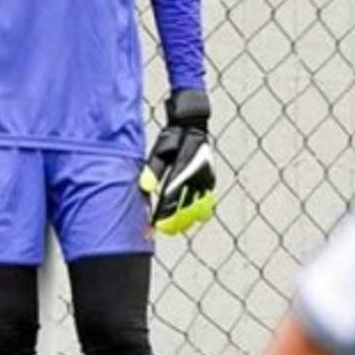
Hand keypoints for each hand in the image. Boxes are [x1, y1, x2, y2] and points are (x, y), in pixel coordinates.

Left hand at [140, 88, 215, 234]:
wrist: (192, 125)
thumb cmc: (172, 138)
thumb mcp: (159, 151)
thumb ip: (153, 170)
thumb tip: (145, 188)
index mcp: (181, 171)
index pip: (170, 200)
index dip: (162, 216)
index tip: (154, 227)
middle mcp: (195, 178)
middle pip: (185, 209)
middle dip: (173, 222)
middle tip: (161, 230)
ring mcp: (205, 180)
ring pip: (198, 208)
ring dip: (186, 219)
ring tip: (175, 228)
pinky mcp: (209, 180)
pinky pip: (206, 201)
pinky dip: (198, 211)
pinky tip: (189, 218)